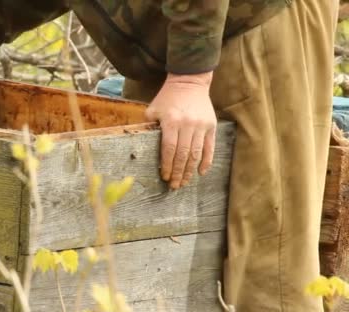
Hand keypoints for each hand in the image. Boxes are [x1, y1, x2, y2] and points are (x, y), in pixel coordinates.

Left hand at [145, 72, 216, 189]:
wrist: (189, 82)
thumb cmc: (167, 98)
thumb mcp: (153, 109)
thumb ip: (149, 127)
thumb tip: (143, 147)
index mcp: (171, 121)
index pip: (169, 149)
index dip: (167, 165)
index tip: (165, 177)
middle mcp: (187, 124)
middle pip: (183, 155)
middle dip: (178, 173)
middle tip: (175, 186)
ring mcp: (201, 125)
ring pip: (196, 154)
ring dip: (190, 171)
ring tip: (185, 182)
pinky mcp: (211, 125)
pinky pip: (210, 147)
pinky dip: (206, 161)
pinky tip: (201, 172)